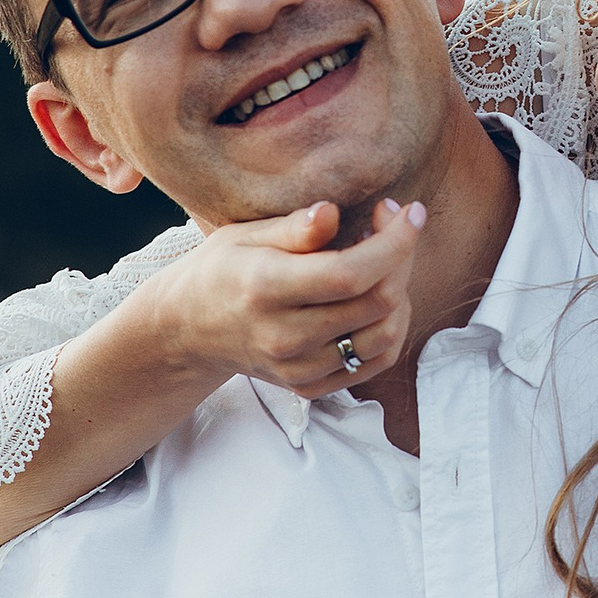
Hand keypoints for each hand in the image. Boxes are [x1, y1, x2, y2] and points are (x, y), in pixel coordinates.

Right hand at [123, 198, 426, 399]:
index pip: (349, 274)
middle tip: (391, 225)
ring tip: (382, 261)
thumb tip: (331, 212)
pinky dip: (391, 326)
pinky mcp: (310, 386)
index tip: (409, 210)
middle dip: (401, 257)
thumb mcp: (245, 234)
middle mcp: (284, 336)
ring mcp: (299, 368)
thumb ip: (293, 228)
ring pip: (386, 335)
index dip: (393, 242)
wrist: (189, 329)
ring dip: (401, 292)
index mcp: (265, 288)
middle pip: (376, 303)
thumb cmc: (223, 269)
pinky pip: (376, 362)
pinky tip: (377, 296)